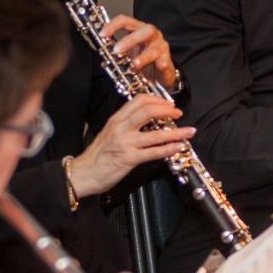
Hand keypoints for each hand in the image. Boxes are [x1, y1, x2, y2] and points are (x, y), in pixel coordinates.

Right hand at [69, 95, 195, 197]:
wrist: (83, 173)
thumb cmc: (96, 156)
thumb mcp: (108, 132)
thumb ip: (124, 124)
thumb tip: (144, 120)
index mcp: (116, 120)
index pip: (138, 100)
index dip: (157, 100)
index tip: (167, 104)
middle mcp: (121, 128)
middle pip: (148, 110)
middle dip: (168, 110)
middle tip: (178, 113)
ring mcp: (125, 143)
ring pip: (155, 133)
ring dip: (176, 132)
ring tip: (189, 131)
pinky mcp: (129, 159)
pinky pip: (153, 152)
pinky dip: (168, 148)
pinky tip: (178, 147)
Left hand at [100, 15, 177, 89]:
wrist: (158, 75)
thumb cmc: (141, 60)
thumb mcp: (127, 53)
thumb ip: (116, 50)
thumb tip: (101, 51)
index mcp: (139, 30)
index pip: (126, 21)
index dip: (113, 25)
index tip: (102, 35)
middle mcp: (152, 36)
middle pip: (144, 30)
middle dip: (129, 40)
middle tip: (116, 50)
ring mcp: (161, 48)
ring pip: (155, 48)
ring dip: (144, 56)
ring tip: (134, 64)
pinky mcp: (168, 62)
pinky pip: (166, 62)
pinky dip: (162, 64)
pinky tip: (160, 66)